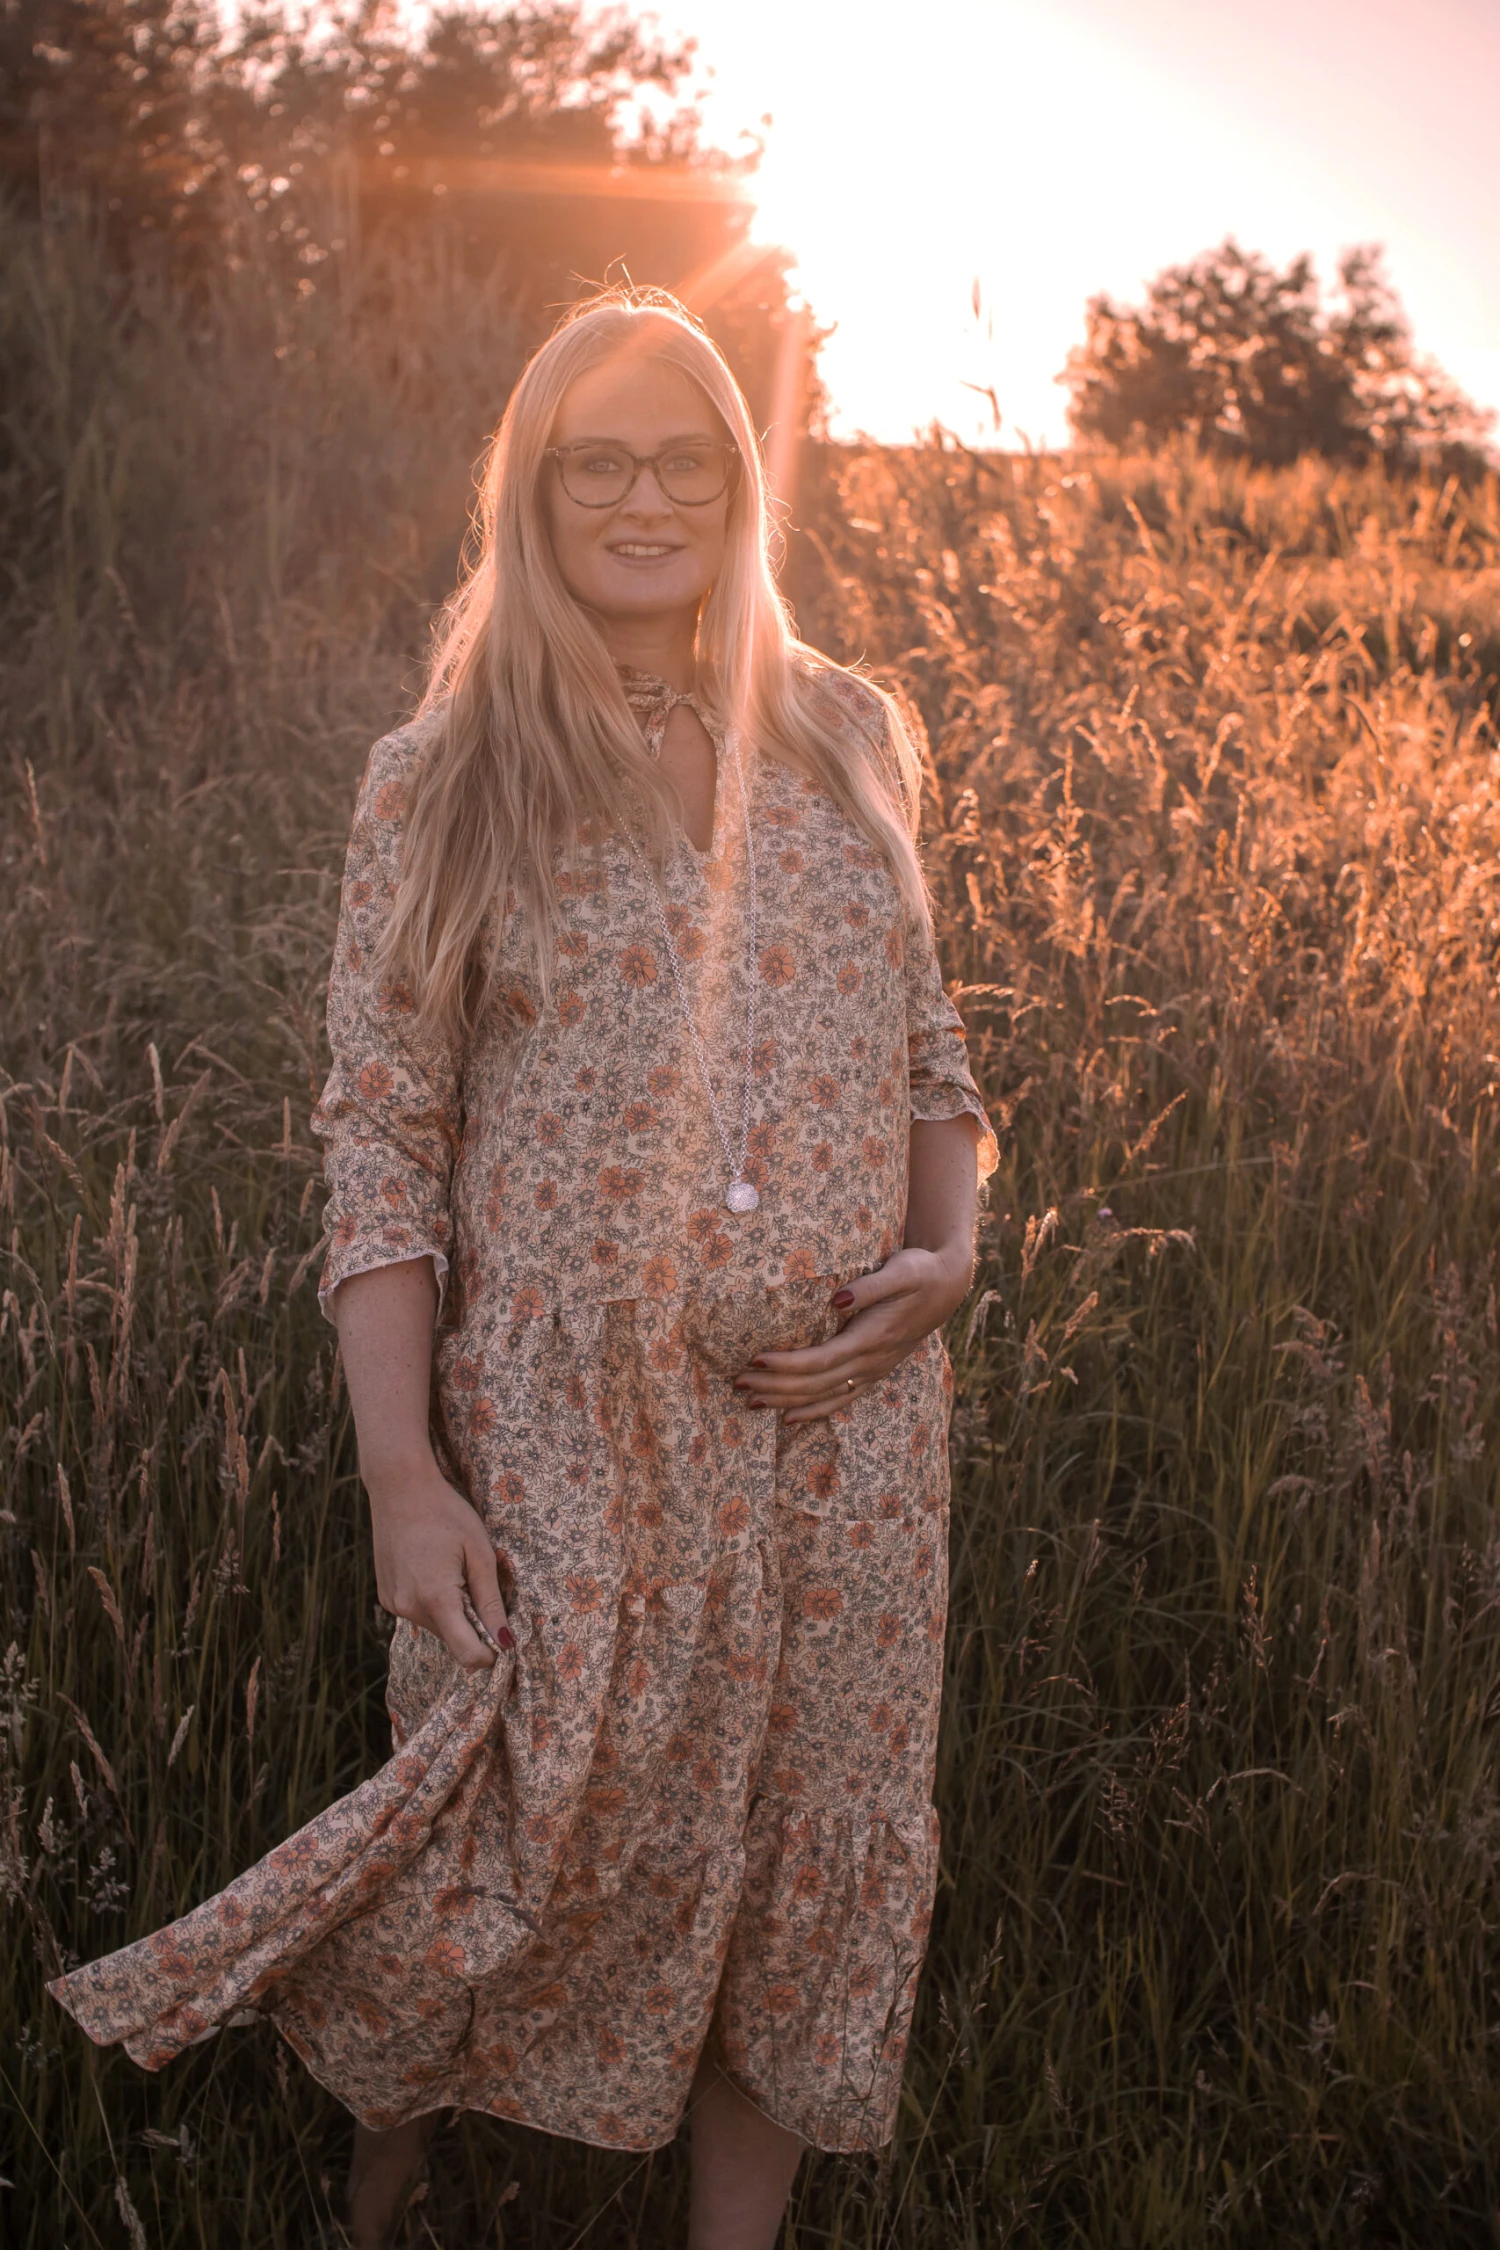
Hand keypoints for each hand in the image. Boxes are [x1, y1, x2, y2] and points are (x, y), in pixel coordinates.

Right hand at [364, 1454, 512, 1671]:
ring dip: (453, 1613)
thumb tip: (506, 1642)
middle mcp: (409, 1608)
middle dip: (472, 1626)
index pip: (467, 1654)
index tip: (505, 1638)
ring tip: (453, 1570)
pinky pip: (419, 1614)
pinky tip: (434, 1569)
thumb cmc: (446, 1513)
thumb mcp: (480, 1554)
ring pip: (436, 1628)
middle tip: (477, 1583)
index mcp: (435, 1598)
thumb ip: (492, 1603)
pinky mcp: (386, 1598)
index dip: (491, 1653)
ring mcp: (393, 1604)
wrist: (400, 1487)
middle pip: (453, 1641)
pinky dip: (433, 1603)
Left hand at [734, 1246, 969, 1424]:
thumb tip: (838, 1299)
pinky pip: (840, 1399)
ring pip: (825, 1396)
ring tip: (751, 1402)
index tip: (756, 1358)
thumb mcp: (901, 1271)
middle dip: (776, 1386)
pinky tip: (788, 1418)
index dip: (789, 1364)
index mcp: (874, 1337)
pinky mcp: (874, 1372)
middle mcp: (872, 1361)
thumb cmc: (920, 1272)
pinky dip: (813, 1411)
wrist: (948, 1286)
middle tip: (739, 1383)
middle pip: (816, 1383)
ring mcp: (874, 1370)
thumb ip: (870, 1286)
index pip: (823, 1359)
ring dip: (786, 1401)